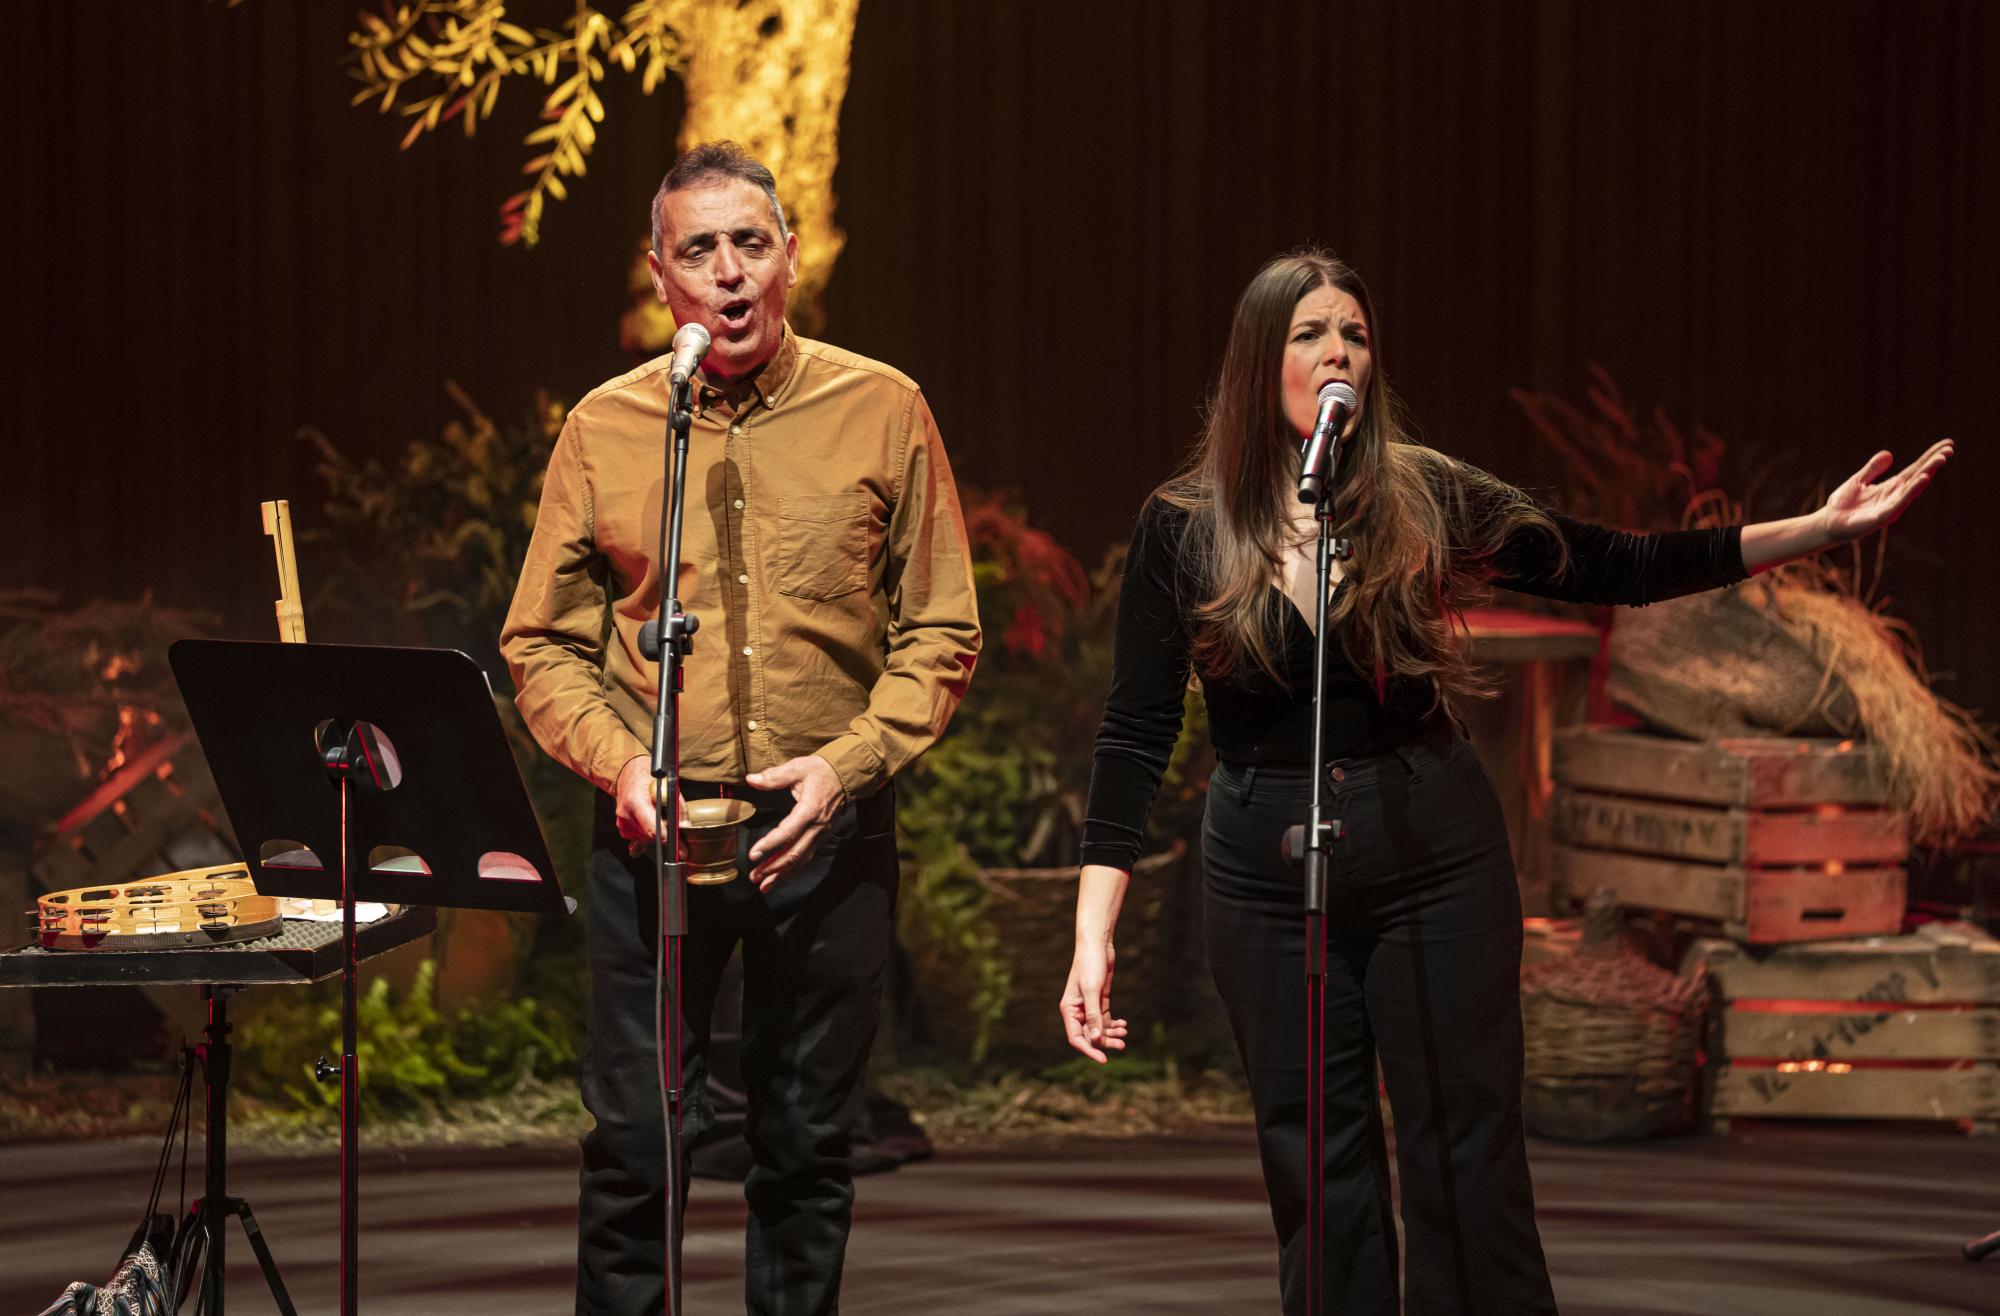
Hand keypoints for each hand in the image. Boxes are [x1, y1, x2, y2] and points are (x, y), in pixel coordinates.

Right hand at [613, 755, 686, 849]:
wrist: (629, 773)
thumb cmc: (649, 777)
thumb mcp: (668, 787)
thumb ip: (678, 808)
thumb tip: (686, 828)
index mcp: (635, 801)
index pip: (653, 829)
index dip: (669, 840)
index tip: (681, 850)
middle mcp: (625, 814)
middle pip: (651, 837)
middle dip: (666, 834)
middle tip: (672, 822)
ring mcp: (622, 823)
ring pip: (647, 840)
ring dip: (657, 833)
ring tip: (657, 814)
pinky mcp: (622, 828)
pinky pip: (639, 839)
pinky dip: (648, 834)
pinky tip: (650, 822)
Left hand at [743, 754, 845, 889]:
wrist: (844, 776)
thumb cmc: (820, 772)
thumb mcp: (797, 768)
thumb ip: (774, 776)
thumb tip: (752, 780)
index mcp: (810, 810)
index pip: (788, 833)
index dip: (770, 845)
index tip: (753, 854)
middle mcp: (817, 827)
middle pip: (794, 853)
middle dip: (773, 867)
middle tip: (754, 876)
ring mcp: (820, 834)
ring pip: (801, 860)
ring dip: (781, 873)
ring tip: (763, 884)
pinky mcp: (820, 837)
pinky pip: (806, 857)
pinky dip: (792, 869)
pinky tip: (779, 876)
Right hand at [1059, 938, 1128, 1063]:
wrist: (1097, 946)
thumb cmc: (1090, 965)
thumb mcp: (1092, 990)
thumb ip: (1093, 1015)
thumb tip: (1094, 1038)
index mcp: (1069, 1010)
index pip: (1076, 1038)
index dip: (1089, 1050)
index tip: (1104, 1059)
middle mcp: (1077, 1011)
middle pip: (1089, 1035)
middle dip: (1105, 1042)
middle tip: (1122, 1046)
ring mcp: (1089, 1006)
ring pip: (1099, 1028)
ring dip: (1111, 1033)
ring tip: (1124, 1032)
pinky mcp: (1099, 1001)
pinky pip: (1105, 1019)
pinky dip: (1114, 1024)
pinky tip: (1124, 1024)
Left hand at [1815, 439, 1952, 543]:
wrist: (1828, 523)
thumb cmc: (1843, 504)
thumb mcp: (1858, 480)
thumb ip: (1873, 469)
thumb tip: (1889, 454)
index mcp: (1891, 487)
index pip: (1914, 470)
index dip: (1929, 457)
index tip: (1946, 444)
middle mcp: (1895, 496)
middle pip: (1918, 476)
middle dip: (1933, 463)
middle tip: (1949, 449)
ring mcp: (1891, 506)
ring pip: (1913, 487)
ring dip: (1927, 473)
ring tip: (1940, 459)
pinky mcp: (1882, 516)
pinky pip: (1900, 502)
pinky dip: (1911, 491)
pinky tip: (1922, 479)